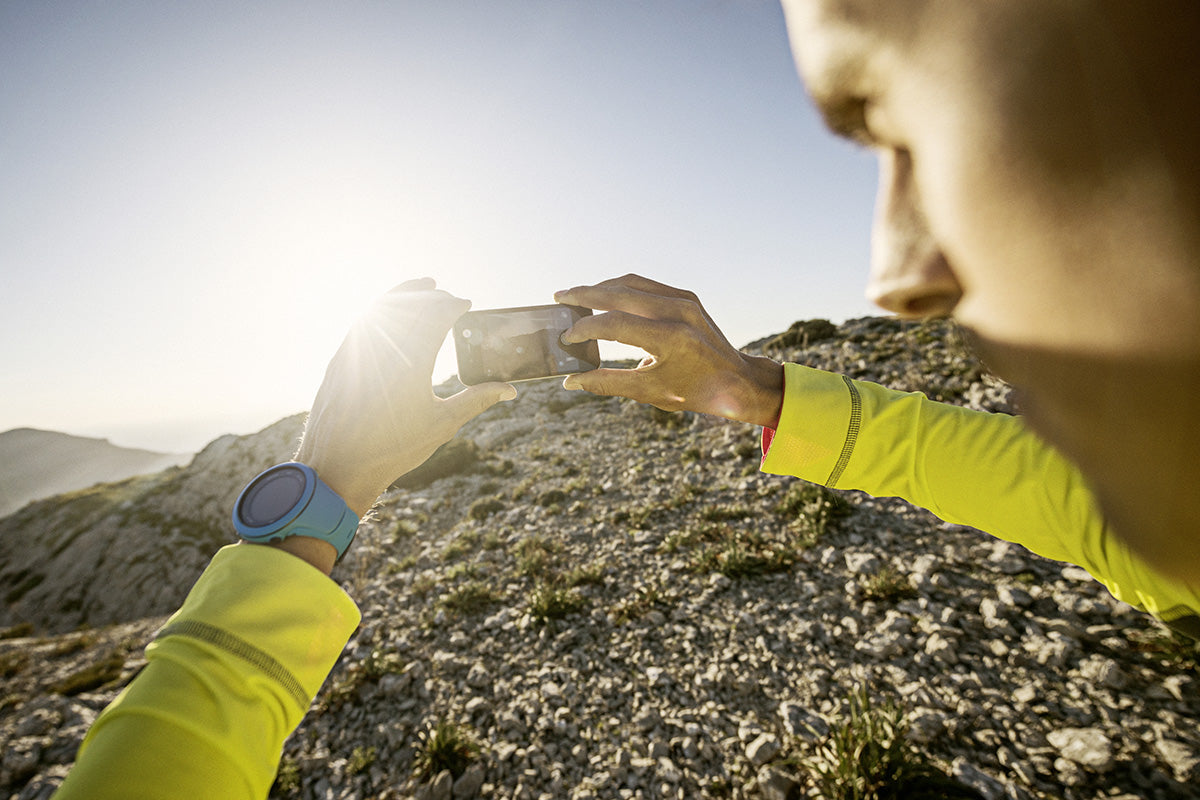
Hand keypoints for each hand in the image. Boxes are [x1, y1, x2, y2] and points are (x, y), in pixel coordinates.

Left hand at [295, 279, 515, 517]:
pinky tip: (389, 313)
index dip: (453, 305)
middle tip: (447, 297)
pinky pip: (361, 321)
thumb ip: (476, 400)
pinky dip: (380, 309)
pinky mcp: (338, 360)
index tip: (466, 304)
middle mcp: (382, 350)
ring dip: (404, 294)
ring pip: (381, 306)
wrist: (337, 466)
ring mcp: (355, 351)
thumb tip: (509, 390)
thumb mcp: (442, 425)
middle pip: (411, 305)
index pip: (436, 316)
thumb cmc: (393, 449)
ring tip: (422, 289)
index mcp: (412, 363)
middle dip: (432, 296)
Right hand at [554, 274, 782, 426]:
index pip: (615, 324)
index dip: (585, 329)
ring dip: (601, 287)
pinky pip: (646, 285)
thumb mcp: (650, 392)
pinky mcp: (687, 296)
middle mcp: (679, 312)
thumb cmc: (694, 392)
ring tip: (577, 295)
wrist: (737, 381)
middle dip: (585, 295)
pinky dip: (621, 288)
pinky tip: (603, 295)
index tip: (566, 337)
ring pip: (631, 283)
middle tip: (560, 298)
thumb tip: (570, 382)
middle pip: (620, 293)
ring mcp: (685, 300)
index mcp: (671, 339)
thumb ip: (608, 383)